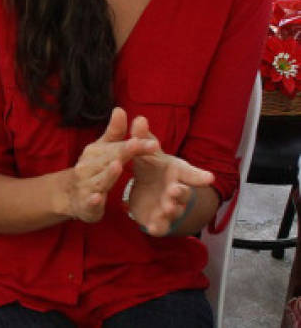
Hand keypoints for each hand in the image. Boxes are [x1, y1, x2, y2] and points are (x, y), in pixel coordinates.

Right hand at [63, 107, 157, 222]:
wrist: (69, 194)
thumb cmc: (91, 169)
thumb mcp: (102, 150)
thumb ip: (114, 133)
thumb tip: (120, 109)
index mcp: (96, 152)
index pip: (118, 147)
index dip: (135, 145)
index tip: (154, 144)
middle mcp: (89, 166)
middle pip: (110, 159)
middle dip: (124, 153)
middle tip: (138, 145)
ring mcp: (86, 185)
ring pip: (99, 179)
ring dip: (107, 173)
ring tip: (116, 165)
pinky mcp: (85, 204)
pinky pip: (90, 201)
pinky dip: (93, 200)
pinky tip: (98, 198)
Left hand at [126, 115, 213, 235]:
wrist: (149, 189)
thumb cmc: (154, 168)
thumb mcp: (147, 152)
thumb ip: (143, 138)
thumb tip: (139, 118)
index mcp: (176, 173)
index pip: (189, 173)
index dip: (198, 176)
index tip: (208, 178)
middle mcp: (176, 192)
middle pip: (183, 194)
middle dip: (181, 193)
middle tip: (175, 190)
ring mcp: (168, 208)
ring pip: (173, 211)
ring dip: (171, 210)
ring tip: (166, 207)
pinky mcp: (157, 221)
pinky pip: (159, 227)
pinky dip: (158, 228)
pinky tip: (152, 229)